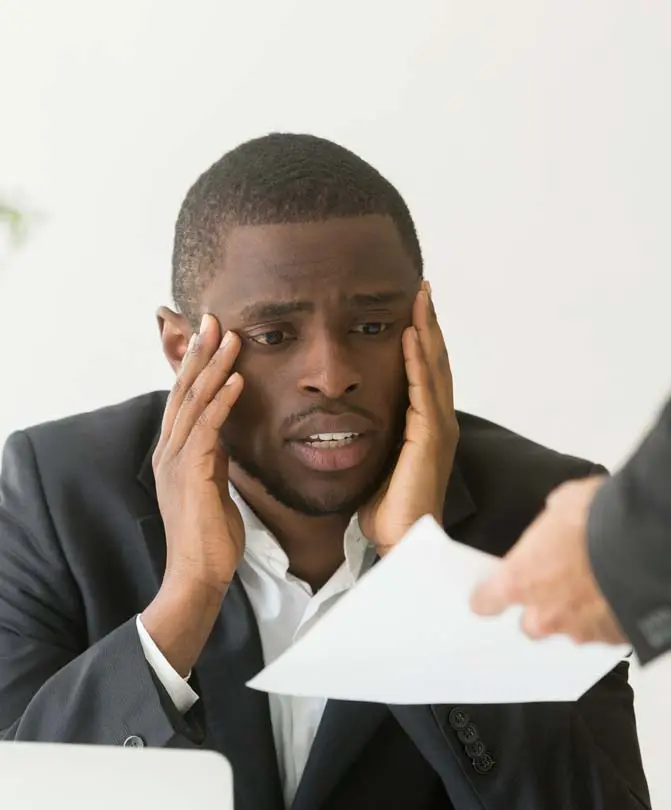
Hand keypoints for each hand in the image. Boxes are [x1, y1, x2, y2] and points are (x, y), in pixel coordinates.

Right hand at [152, 313, 245, 593]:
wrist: (197, 573)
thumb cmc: (209, 534)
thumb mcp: (212, 486)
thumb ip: (213, 458)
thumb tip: (223, 437)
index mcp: (173, 453)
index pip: (183, 400)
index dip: (195, 366)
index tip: (209, 337)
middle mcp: (169, 450)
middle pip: (183, 391)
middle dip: (199, 353)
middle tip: (212, 319)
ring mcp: (176, 460)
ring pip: (194, 402)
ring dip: (214, 367)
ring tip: (229, 337)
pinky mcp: (192, 472)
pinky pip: (208, 428)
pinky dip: (223, 400)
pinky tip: (237, 379)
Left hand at [359, 281, 458, 553]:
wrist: (400, 539)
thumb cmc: (388, 506)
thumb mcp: (380, 460)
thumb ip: (377, 435)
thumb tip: (352, 419)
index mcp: (427, 425)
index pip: (425, 372)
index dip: (422, 339)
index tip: (413, 309)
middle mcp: (439, 421)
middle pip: (435, 361)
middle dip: (429, 325)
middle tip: (422, 290)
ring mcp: (438, 428)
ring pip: (433, 368)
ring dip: (428, 331)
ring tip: (421, 299)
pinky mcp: (430, 437)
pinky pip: (422, 390)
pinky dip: (417, 360)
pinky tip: (411, 336)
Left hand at [470, 476, 627, 644]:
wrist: (645, 542)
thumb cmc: (596, 519)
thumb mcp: (561, 505)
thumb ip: (549, 525)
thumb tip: (558, 520)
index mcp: (519, 581)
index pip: (486, 602)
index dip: (488, 596)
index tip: (489, 592)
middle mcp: (545, 614)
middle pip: (530, 624)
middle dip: (540, 607)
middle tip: (556, 583)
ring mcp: (581, 630)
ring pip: (570, 630)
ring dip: (576, 613)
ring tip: (594, 585)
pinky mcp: (613, 638)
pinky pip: (603, 632)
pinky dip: (607, 617)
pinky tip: (616, 594)